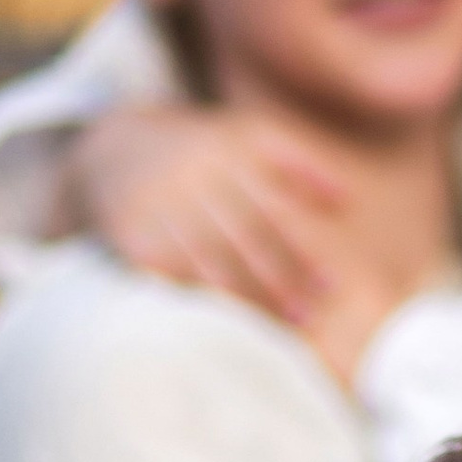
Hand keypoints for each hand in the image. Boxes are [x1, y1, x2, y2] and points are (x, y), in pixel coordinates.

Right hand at [58, 108, 351, 326]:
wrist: (112, 150)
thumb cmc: (201, 153)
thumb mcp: (245, 136)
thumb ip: (298, 163)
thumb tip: (349, 200)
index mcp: (226, 151)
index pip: (270, 205)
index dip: (300, 247)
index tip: (331, 282)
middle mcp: (192, 177)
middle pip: (242, 234)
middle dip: (279, 276)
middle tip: (310, 313)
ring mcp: (159, 206)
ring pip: (208, 258)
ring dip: (246, 296)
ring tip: (280, 325)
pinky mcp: (130, 235)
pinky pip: (168, 273)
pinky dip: (198, 299)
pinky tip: (226, 325)